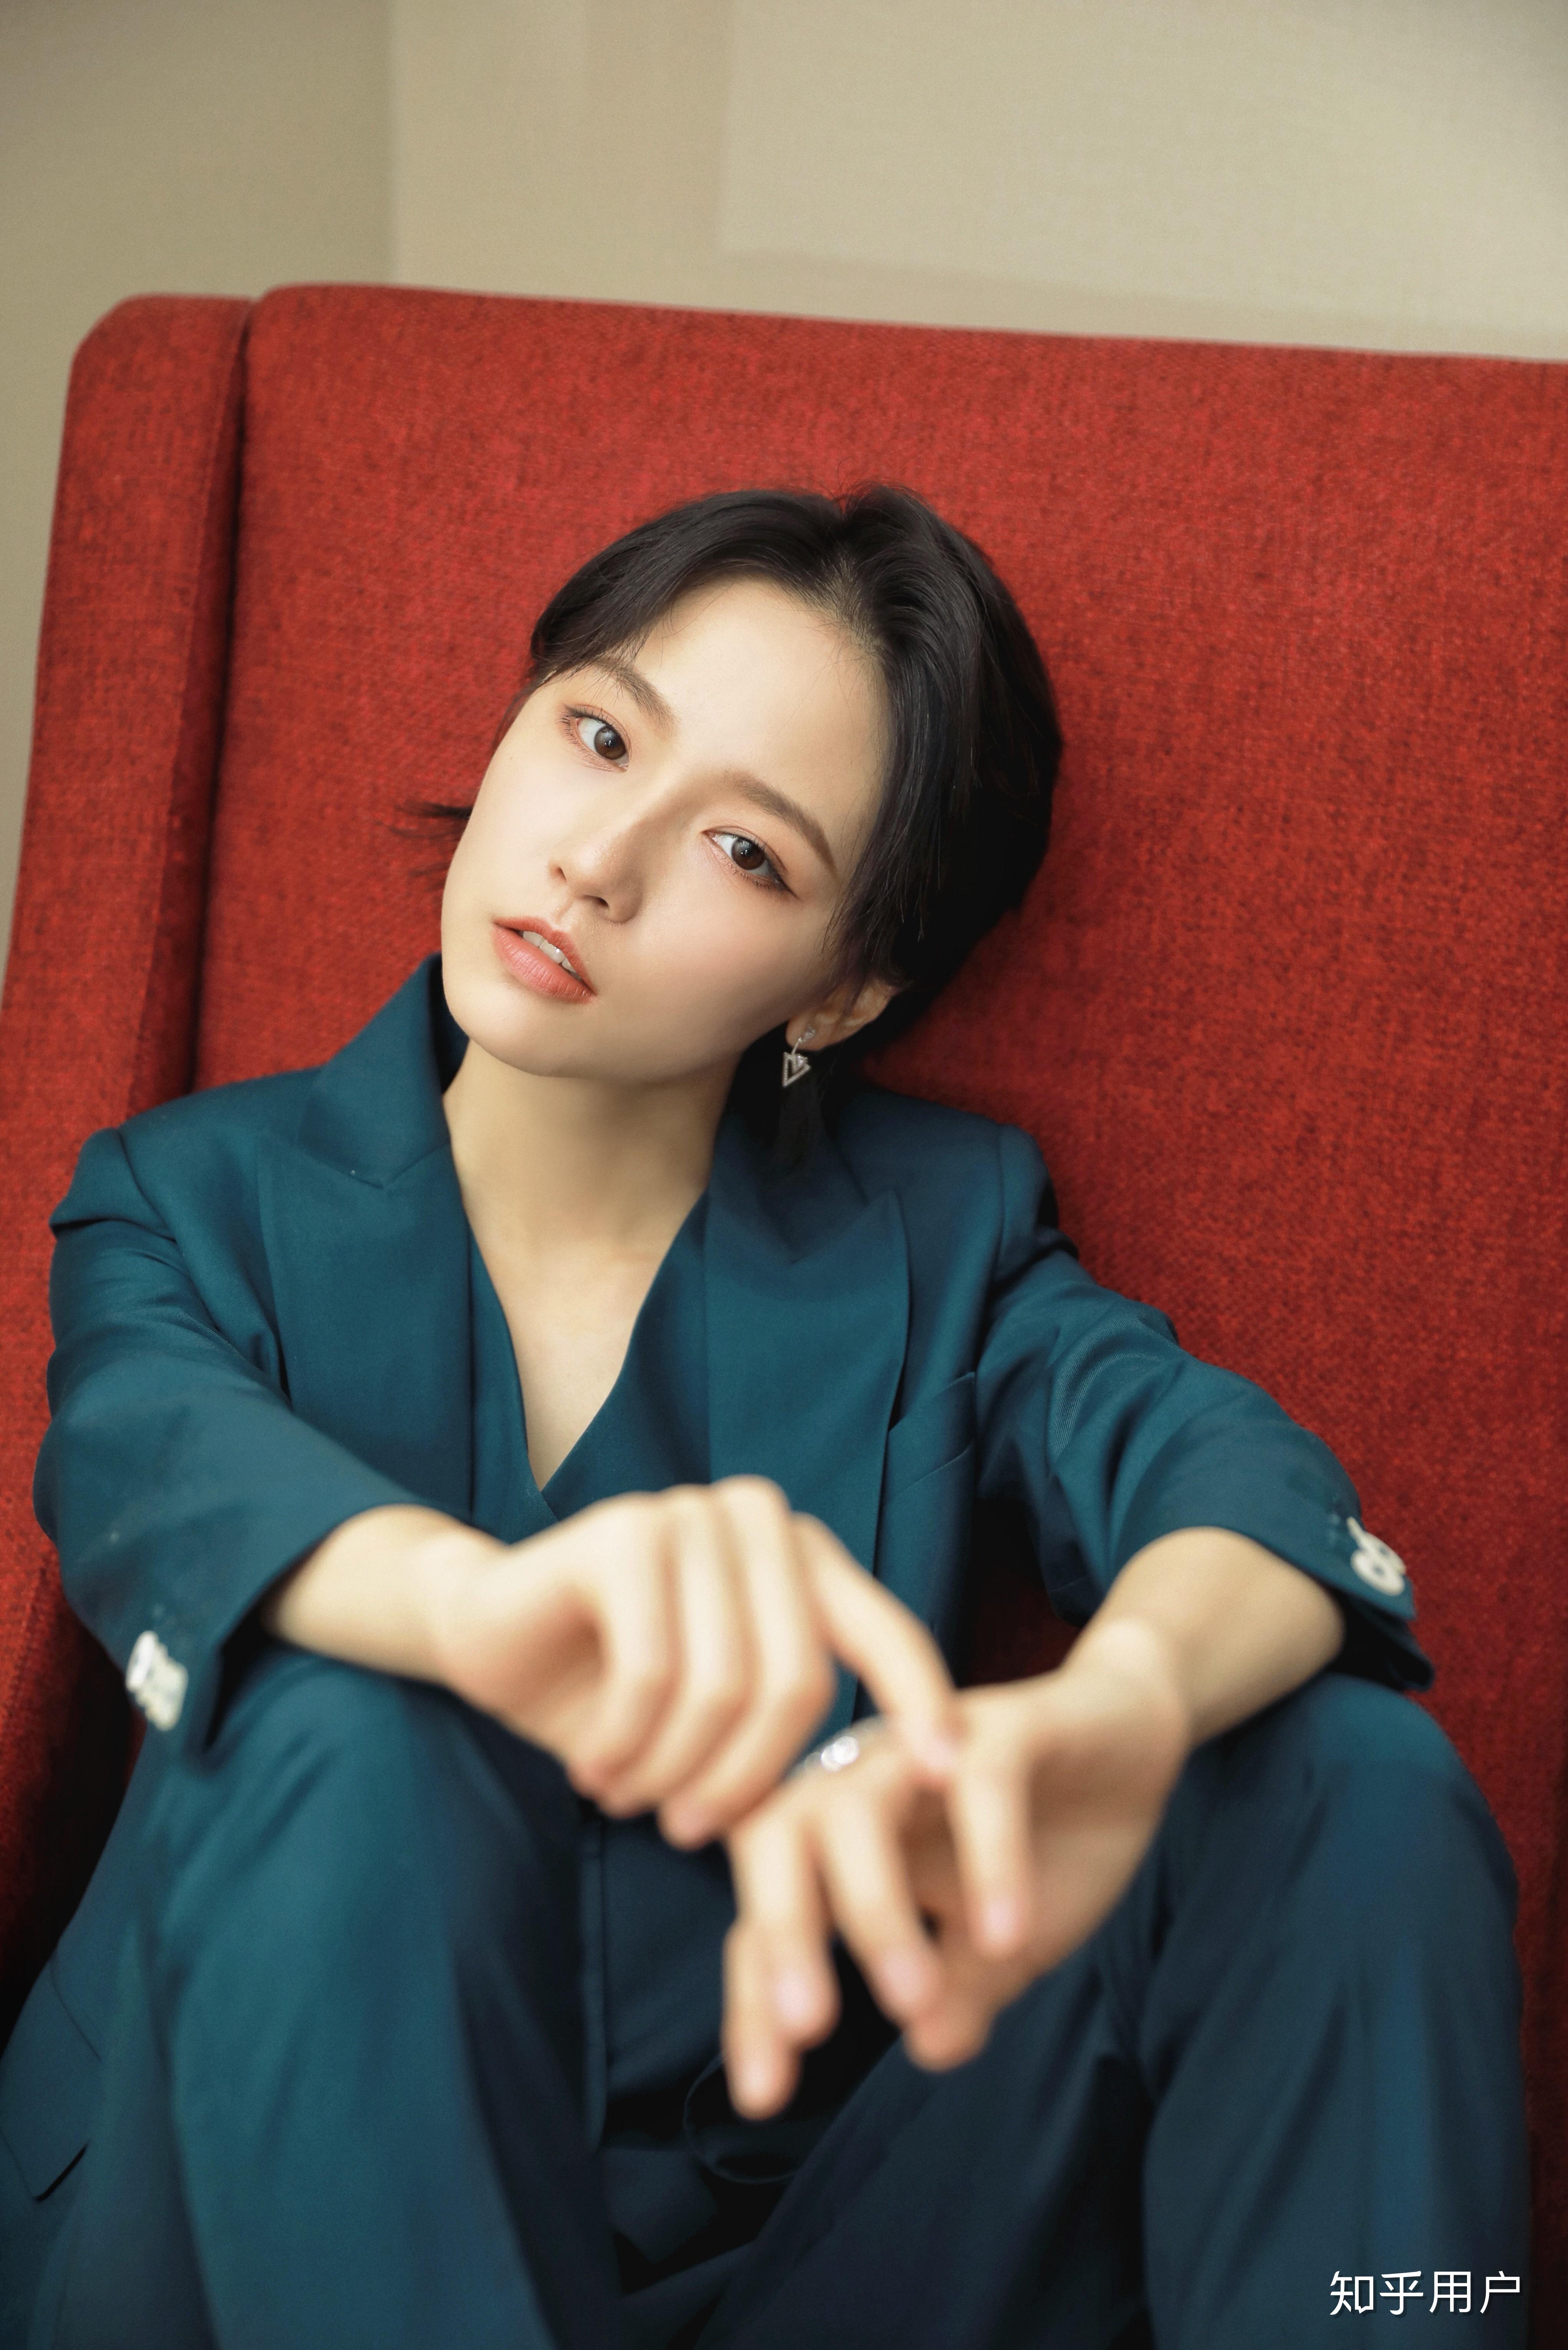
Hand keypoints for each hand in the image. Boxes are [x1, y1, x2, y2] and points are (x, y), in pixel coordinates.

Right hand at [429, 1477, 960, 1845]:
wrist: (488, 1637)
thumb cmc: (615, 1688)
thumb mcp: (720, 1719)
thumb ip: (795, 1737)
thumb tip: (903, 1804)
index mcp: (802, 1556)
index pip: (888, 1632)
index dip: (924, 1704)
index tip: (951, 1781)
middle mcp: (758, 1520)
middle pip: (797, 1683)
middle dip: (744, 1782)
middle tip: (688, 1835)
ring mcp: (690, 1515)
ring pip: (722, 1686)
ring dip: (673, 1773)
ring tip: (633, 1799)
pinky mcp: (623, 1533)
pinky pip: (651, 1672)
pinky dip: (624, 1745)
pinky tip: (594, 1771)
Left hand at [720, 1620, 1193, 2115]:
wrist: (1134, 1743)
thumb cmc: (1045, 1845)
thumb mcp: (995, 1944)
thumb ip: (955, 1990)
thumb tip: (929, 2048)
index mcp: (839, 1838)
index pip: (764, 1917)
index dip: (755, 2005)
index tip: (762, 2096)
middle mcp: (863, 1781)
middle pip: (774, 1836)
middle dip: (780, 1935)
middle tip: (809, 2030)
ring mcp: (926, 1745)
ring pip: (856, 1806)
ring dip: (874, 1907)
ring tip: (911, 1998)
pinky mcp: (1007, 1725)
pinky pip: (981, 1780)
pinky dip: (989, 1858)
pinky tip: (1006, 1936)